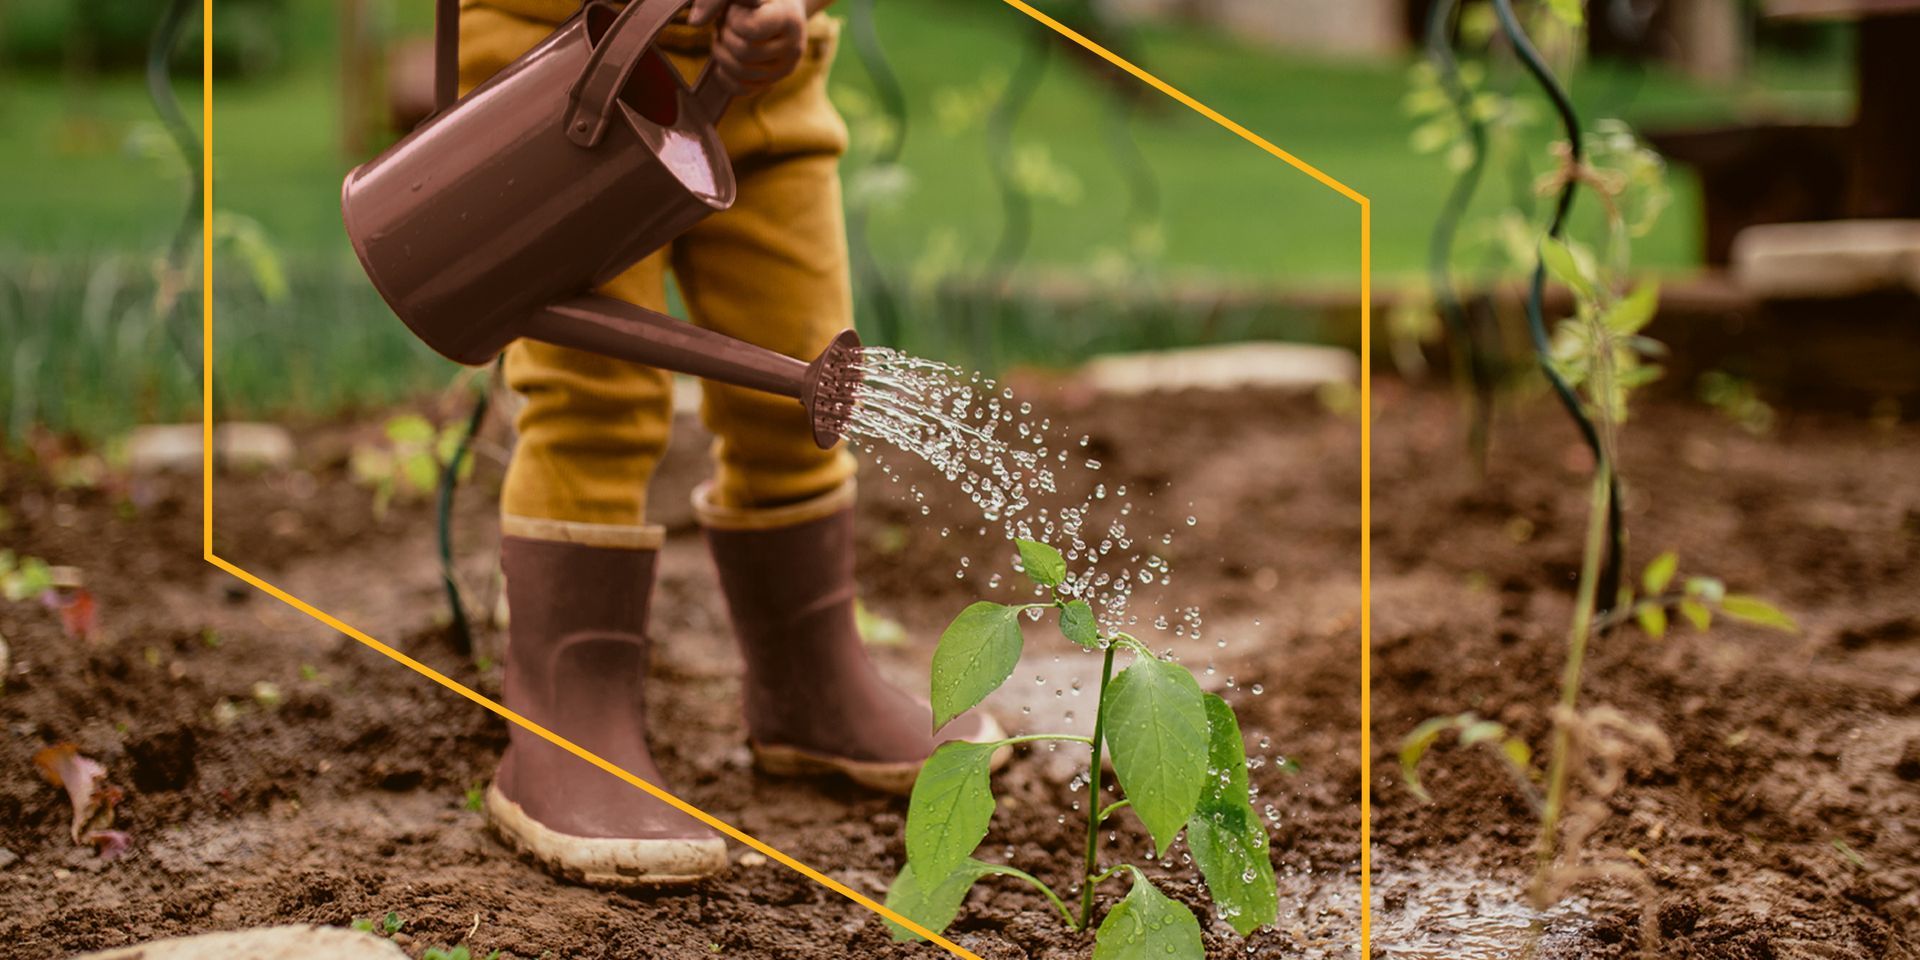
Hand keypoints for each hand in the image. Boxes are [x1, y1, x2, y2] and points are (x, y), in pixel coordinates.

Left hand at [688, 0, 808, 93]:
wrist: (782, 1)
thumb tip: (694, 23)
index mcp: (789, 19)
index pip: (751, 30)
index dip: (733, 18)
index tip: (736, 7)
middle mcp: (793, 47)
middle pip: (743, 53)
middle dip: (725, 35)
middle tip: (726, 20)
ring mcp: (784, 68)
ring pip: (741, 73)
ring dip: (721, 52)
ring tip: (724, 34)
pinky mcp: (772, 81)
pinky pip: (742, 89)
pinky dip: (725, 75)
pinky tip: (724, 55)